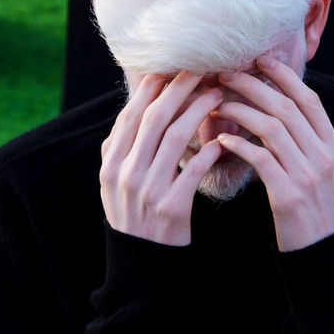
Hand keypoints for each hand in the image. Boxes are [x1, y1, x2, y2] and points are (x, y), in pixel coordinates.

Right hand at [99, 71, 224, 245]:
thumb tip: (130, 111)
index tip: (170, 69)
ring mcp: (149, 191)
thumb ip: (117, 149)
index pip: (131, 116)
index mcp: (111, 165)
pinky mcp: (172, 208)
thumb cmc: (133, 217)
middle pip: (155, 119)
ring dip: (199, 112)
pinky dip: (209, 151)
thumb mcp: (113, 185)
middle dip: (179, 90)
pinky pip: (194, 170)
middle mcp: (126, 174)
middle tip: (201, 70)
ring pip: (177, 138)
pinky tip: (221, 140)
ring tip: (217, 97)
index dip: (150, 90)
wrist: (142, 263)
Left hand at [213, 56, 333, 250]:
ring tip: (216, 105)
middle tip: (225, 75)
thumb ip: (309, 145)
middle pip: (287, 108)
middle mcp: (325, 157)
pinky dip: (239, 146)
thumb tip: (282, 112)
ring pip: (271, 128)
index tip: (260, 60)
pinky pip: (260, 159)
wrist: (323, 255)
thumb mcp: (323, 174)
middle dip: (253, 86)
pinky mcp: (288, 195)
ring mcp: (308, 176)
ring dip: (240, 112)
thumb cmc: (315, 213)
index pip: (310, 101)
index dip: (285, 78)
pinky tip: (221, 142)